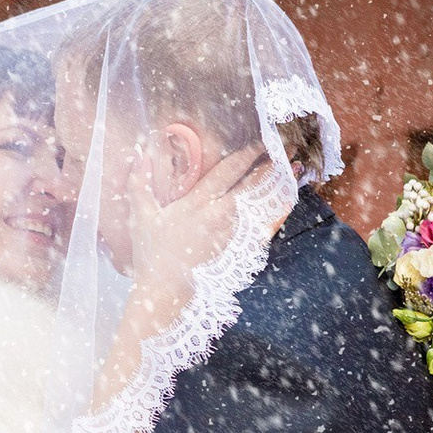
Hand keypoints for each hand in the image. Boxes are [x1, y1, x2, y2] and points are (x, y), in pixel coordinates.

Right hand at [125, 143, 281, 325]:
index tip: (259, 142)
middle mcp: (218, 215)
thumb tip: (139, 153)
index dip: (246, 155)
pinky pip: (261, 225)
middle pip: (251, 185)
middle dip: (269, 165)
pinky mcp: (236, 248)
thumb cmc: (152, 253)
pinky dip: (275, 211)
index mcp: (196, 203)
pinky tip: (286, 201)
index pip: (227, 172)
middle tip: (289, 150)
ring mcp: (231, 232)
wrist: (166, 290)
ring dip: (276, 185)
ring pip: (259, 203)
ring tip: (293, 170)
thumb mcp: (142, 216)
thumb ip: (140, 184)